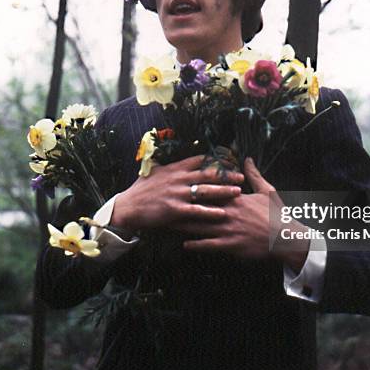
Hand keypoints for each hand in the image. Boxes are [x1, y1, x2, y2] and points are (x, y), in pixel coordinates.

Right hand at [112, 155, 243, 232]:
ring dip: (223, 192)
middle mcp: (178, 179)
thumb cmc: (141, 190)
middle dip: (226, 175)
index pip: (199, 160)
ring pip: (205, 191)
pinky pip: (196, 210)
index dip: (216, 160)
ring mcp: (177, 194)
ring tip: (238, 192)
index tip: (230, 161)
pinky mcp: (174, 209)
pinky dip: (210, 212)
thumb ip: (168, 164)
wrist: (127, 207)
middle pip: (207, 174)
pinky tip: (222, 214)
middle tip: (241, 177)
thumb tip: (174, 155)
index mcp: (175, 168)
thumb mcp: (154, 171)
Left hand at [176, 158, 309, 270]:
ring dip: (183, 225)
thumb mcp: (267, 190)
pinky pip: (209, 245)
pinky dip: (196, 245)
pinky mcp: (231, 245)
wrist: (286, 237)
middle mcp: (228, 212)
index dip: (193, 186)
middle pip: (199, 206)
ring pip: (200, 225)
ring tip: (168, 224)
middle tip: (164, 203)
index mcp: (235, 198)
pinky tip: (185, 245)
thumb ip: (254, 175)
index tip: (178, 184)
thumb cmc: (277, 214)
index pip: (210, 189)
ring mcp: (228, 229)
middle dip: (181, 205)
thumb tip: (247, 159)